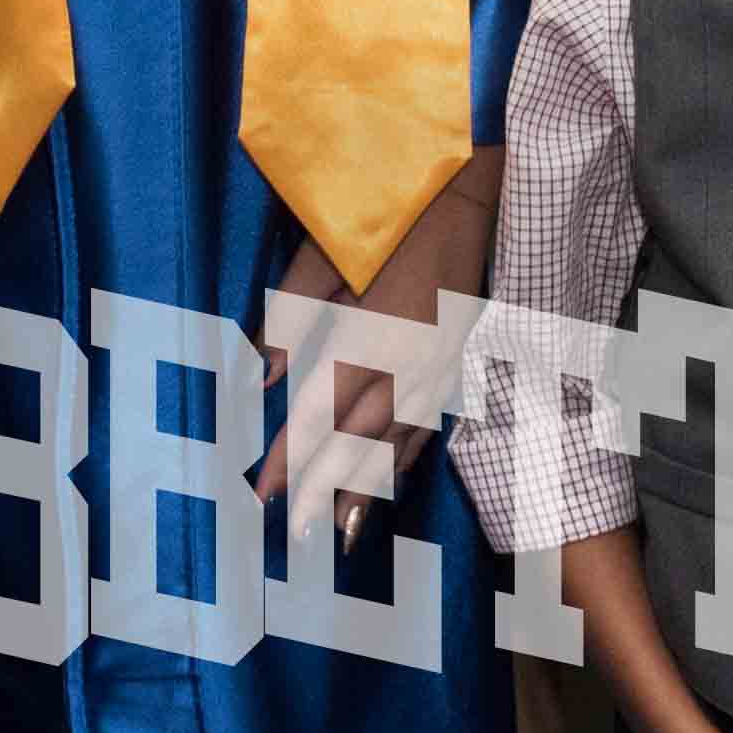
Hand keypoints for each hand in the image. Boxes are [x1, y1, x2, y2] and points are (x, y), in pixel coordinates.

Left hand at [245, 167, 494, 545]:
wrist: (471, 196)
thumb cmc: (391, 218)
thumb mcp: (326, 256)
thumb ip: (289, 315)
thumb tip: (261, 375)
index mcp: (369, 335)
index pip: (320, 411)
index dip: (292, 457)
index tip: (265, 494)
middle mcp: (406, 363)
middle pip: (358, 441)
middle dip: (324, 491)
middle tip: (297, 536)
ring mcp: (437, 369)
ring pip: (396, 443)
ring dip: (365, 491)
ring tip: (340, 536)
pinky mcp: (455, 365)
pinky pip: (426, 426)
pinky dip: (403, 462)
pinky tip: (387, 486)